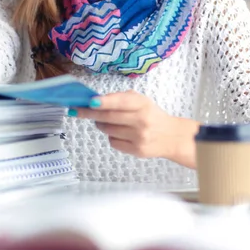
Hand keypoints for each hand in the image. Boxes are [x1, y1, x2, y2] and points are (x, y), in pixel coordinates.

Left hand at [71, 90, 197, 163]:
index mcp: (143, 104)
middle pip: (109, 117)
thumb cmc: (151, 115)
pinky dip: (112, 137)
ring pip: (108, 130)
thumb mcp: (141, 101)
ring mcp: (139, 137)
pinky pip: (113, 142)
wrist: (171, 136)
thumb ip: (121, 98)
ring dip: (101, 125)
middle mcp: (142, 121)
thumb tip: (96, 100)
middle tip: (78, 110)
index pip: (120, 102)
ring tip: (106, 122)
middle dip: (89, 113)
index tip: (89, 101)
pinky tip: (119, 133)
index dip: (104, 102)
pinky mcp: (137, 150)